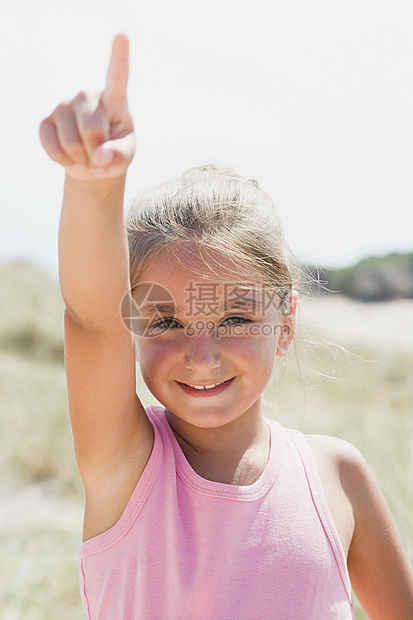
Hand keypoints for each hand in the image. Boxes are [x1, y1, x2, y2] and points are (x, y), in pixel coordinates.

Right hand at [39, 34, 134, 180]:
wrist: (92, 163)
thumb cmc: (114, 153)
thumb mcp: (125, 156)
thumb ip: (119, 156)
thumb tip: (100, 156)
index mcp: (114, 100)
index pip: (117, 77)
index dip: (119, 57)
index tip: (123, 35)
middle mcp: (87, 97)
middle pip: (93, 130)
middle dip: (98, 153)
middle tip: (101, 157)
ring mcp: (64, 107)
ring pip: (71, 143)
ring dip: (82, 160)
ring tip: (87, 157)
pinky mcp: (47, 121)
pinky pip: (53, 148)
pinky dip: (64, 161)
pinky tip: (71, 157)